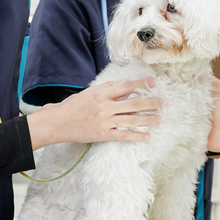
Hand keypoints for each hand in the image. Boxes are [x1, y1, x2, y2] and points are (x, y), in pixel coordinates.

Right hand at [28, 79, 161, 148]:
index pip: (126, 86)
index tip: (153, 83)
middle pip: (133, 104)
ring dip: (147, 119)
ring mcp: (104, 121)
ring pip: (131, 120)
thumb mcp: (89, 92)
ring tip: (159, 118)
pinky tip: (147, 136)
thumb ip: (106, 89)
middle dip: (150, 103)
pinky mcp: (103, 134)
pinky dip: (136, 136)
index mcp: (101, 93)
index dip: (141, 84)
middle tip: (162, 102)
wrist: (57, 123)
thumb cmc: (73, 106)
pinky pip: (123, 135)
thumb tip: (124, 85)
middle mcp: (104, 107)